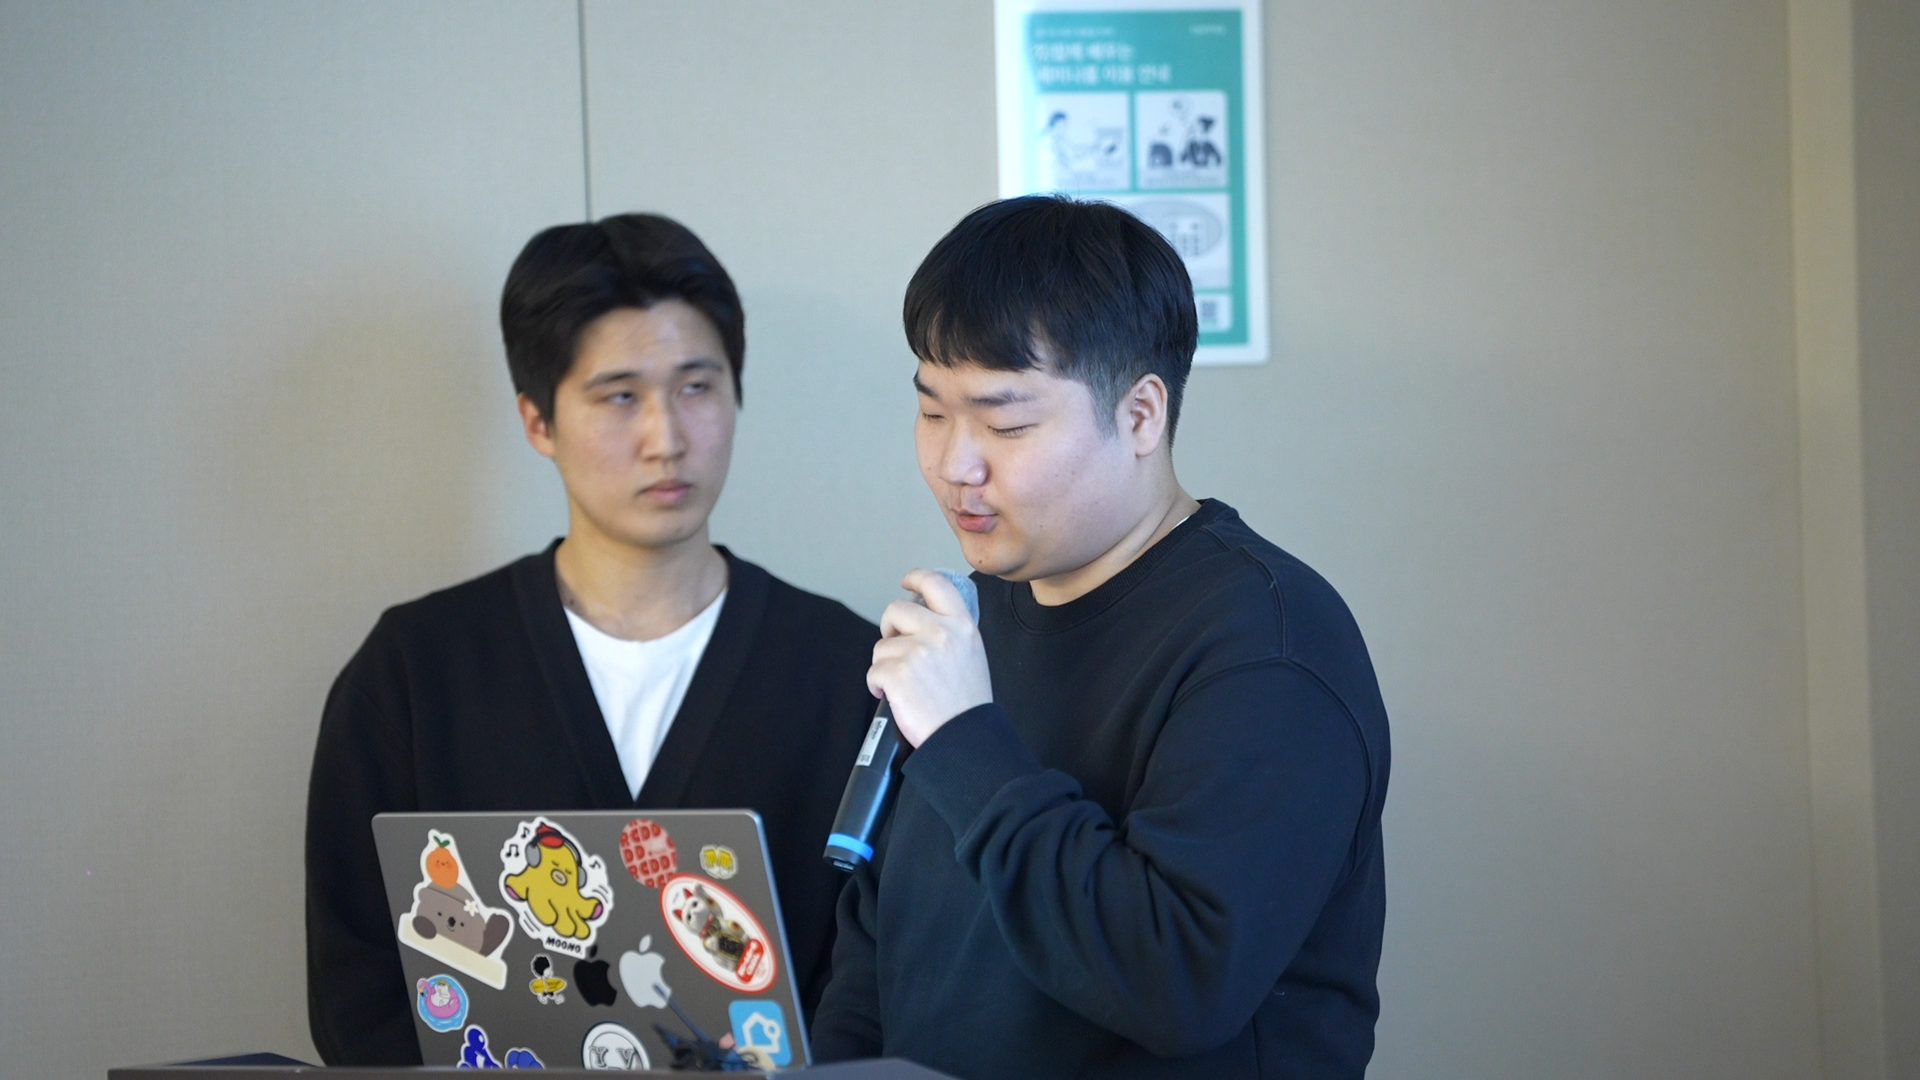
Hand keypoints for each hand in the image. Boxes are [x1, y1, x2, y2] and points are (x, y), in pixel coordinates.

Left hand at [867, 568, 992, 747]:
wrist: (965, 738)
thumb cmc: (966, 704)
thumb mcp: (972, 654)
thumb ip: (950, 632)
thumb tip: (920, 621)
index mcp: (962, 625)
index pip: (937, 584)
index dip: (917, 578)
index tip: (906, 581)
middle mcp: (941, 632)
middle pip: (896, 610)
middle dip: (889, 628)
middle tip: (895, 648)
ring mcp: (918, 652)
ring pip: (881, 646)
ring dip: (885, 665)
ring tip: (903, 684)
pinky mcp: (898, 673)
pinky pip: (874, 671)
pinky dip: (877, 686)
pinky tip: (893, 696)